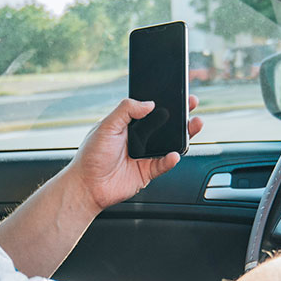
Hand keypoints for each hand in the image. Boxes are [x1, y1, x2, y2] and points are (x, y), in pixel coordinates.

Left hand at [65, 96, 203, 211]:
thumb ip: (126, 110)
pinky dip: (170, 160)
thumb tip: (148, 103)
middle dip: (181, 115)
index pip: (151, 110)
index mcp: (128, 125)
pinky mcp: (147, 172)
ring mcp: (144, 155)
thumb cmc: (90, 156)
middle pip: (165, 126)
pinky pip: (163, 164)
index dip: (165, 102)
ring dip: (183, 135)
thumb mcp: (106, 126)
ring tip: (193, 125)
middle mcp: (139, 139)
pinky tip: (174, 154)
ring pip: (170, 144)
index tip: (178, 93)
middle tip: (192, 104)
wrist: (86, 186)